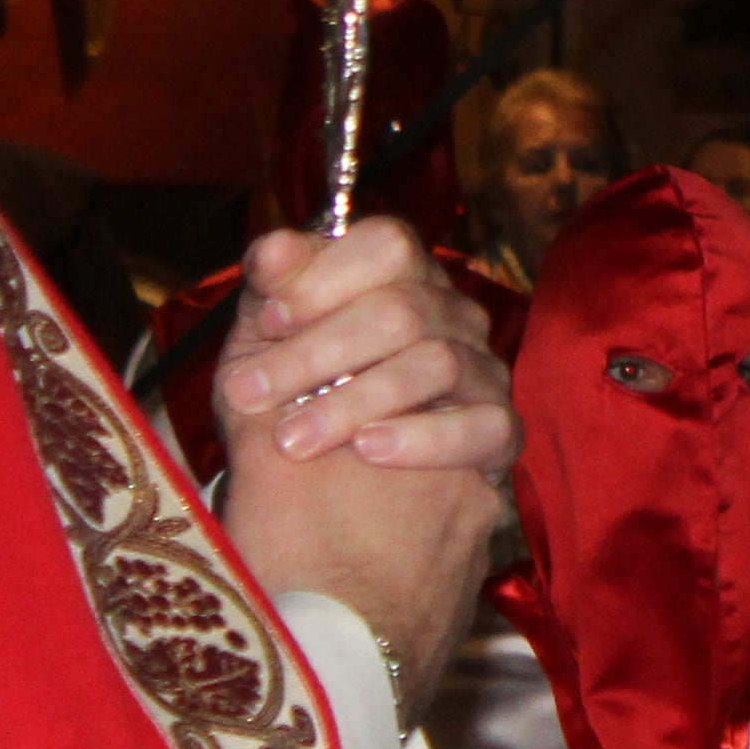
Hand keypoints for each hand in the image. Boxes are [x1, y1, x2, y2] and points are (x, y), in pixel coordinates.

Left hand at [217, 219, 514, 469]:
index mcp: (402, 278)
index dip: (325, 277)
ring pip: (438, 364)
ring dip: (354, 401)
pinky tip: (369, 449)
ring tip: (293, 440)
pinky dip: (424, 438)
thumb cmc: (292, 403)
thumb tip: (271, 250)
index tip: (269, 322)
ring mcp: (484, 372)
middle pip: (402, 309)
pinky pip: (485, 426)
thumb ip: (268, 295)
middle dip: (316, 351)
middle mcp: (453, 315)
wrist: (325, 502)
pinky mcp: (500, 433)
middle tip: (249, 394)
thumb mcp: (262, 349)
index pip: (388, 245)